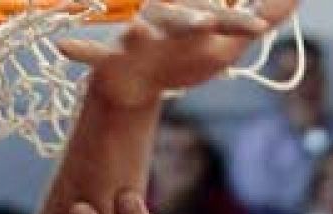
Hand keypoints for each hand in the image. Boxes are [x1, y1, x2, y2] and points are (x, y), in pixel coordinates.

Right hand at [63, 0, 296, 108]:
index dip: (238, 22)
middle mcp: (167, 24)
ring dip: (139, 32)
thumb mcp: (228, 43)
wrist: (138, 82)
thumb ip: (267, 14)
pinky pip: (95, 57)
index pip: (221, 20)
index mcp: (196, 20)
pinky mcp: (113, 59)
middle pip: (180, 20)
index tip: (257, 26)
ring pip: (138, 33)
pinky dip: (82, 53)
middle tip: (206, 23)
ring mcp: (137, 39)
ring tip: (137, 30)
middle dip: (191, 20)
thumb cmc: (185, 57)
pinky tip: (65, 49)